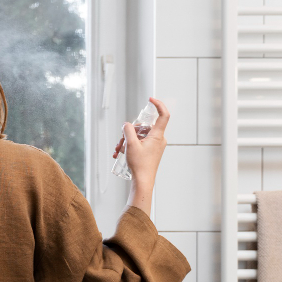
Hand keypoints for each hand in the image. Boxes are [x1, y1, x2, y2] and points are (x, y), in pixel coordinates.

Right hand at [123, 97, 169, 214]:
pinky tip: (120, 153)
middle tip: (121, 141)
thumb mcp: (131, 144)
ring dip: (127, 140)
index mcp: (157, 135)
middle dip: (130, 131)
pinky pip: (140, 143)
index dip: (158, 105)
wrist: (143, 181)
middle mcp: (158, 139)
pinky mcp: (150, 151)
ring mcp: (155, 146)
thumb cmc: (140, 164)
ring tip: (118, 150)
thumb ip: (128, 131)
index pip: (163, 115)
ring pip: (139, 136)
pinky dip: (130, 146)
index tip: (150, 99)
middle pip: (144, 127)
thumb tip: (127, 124)